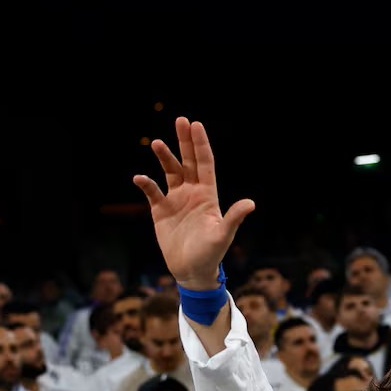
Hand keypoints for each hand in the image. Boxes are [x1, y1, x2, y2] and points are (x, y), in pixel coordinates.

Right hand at [130, 117, 255, 290]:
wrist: (192, 270)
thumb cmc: (211, 253)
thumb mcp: (223, 235)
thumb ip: (234, 218)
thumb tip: (250, 203)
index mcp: (208, 194)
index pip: (205, 163)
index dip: (201, 145)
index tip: (196, 125)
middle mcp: (192, 192)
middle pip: (188, 161)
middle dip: (185, 141)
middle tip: (181, 120)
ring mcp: (176, 200)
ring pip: (170, 172)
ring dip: (164, 157)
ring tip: (157, 143)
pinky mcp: (161, 210)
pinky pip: (153, 192)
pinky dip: (146, 184)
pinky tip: (140, 178)